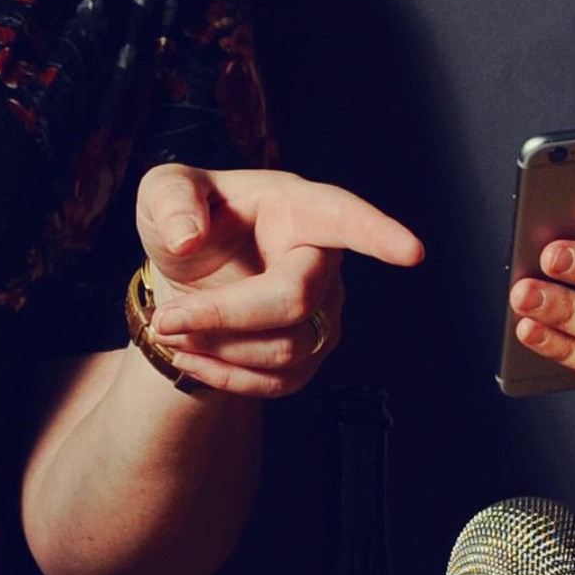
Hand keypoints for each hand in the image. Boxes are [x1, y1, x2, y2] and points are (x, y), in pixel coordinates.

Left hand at [134, 165, 424, 397]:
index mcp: (298, 208)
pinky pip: (277, 383)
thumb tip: (189, 239)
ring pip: (284, 350)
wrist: (186, 277)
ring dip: (216, 348)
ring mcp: (324, 311)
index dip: (377, 235)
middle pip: (294, 301)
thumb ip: (171, 200)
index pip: (343, 218)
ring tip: (169, 329)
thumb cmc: (185, 221)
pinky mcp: (310, 354)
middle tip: (165, 320)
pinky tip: (190, 356)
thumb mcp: (163, 192)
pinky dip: (222, 376)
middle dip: (223, 317)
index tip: (412, 252)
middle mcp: (323, 259)